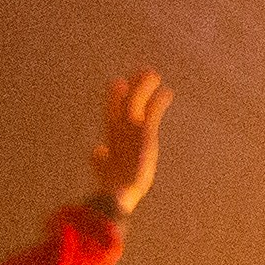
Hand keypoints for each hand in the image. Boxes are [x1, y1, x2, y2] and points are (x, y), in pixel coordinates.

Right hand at [84, 72, 172, 217]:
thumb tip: (96, 150)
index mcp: (109, 147)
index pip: (111, 122)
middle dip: (122, 92)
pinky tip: (168, 92)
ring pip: (135, 103)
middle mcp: (116, 135)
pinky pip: (152, 111)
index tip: (116, 91)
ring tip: (151, 72)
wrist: (118, 192)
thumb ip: (100, 162)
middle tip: (125, 78)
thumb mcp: (105, 175)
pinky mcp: (143, 133)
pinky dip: (159, 101)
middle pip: (118, 107)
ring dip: (142, 87)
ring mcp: (128, 132)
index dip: (113, 105)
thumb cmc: (113, 191)